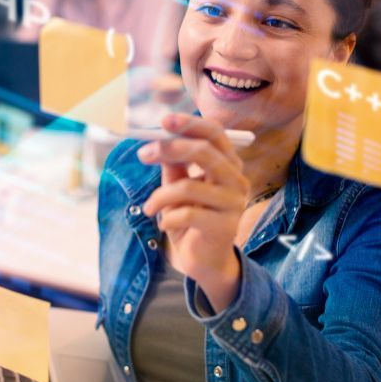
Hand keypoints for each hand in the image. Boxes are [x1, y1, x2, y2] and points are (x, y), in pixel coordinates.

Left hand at [138, 113, 249, 311]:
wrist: (203, 260)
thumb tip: (157, 141)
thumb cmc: (191, 218)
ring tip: (149, 207)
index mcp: (228, 164)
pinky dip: (167, 218)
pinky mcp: (225, 227)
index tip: (163, 121)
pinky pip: (186, 214)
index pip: (215, 134)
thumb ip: (173, 164)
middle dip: (170, 149)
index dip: (190, 124)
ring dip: (160, 197)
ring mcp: (234, 204)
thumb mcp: (178, 187)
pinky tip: (164, 224)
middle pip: (205, 153)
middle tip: (143, 154)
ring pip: (189, 187)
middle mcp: (236, 180)